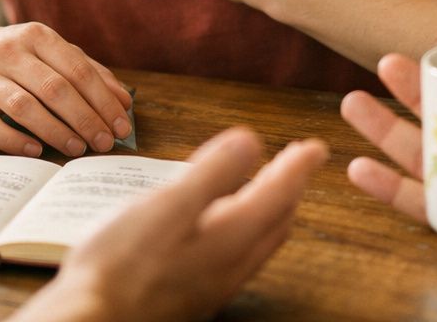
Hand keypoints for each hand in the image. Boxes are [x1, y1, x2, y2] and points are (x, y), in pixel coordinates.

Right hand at [0, 22, 133, 157]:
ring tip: (78, 149)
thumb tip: (123, 101)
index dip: (102, 100)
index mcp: (36, 36)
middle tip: (104, 143)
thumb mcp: (49, 51)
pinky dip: (15, 140)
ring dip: (55, 131)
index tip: (120, 125)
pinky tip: (37, 151)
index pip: (77, 69)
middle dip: (85, 119)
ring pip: (24, 107)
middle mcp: (8, 53)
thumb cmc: (15, 56)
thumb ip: (88, 71)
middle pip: (54, 89)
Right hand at [14, 128, 328, 321]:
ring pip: (257, 242)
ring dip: (269, 210)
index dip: (298, 167)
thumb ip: (211, 173)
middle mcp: (230, 265)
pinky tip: (220, 224)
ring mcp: (212, 284)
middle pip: (275, 222)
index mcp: (229, 238)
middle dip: (289, 188)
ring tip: (266, 188)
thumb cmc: (120, 265)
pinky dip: (245, 228)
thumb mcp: (166, 206)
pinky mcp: (192, 294)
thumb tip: (251, 142)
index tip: (315, 147)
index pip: (278, 195)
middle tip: (297, 164)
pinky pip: (236, 256)